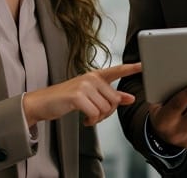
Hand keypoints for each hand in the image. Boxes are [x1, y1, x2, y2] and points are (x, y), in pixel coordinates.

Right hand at [23, 63, 141, 126]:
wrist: (42, 103)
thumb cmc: (66, 99)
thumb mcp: (90, 95)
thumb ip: (110, 96)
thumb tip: (130, 98)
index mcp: (96, 75)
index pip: (117, 70)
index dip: (132, 68)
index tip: (144, 65)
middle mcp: (91, 78)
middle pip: (114, 100)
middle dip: (107, 113)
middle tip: (96, 115)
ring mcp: (84, 86)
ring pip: (106, 109)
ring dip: (98, 118)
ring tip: (89, 116)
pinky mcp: (77, 96)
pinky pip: (95, 113)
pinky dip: (91, 121)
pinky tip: (85, 120)